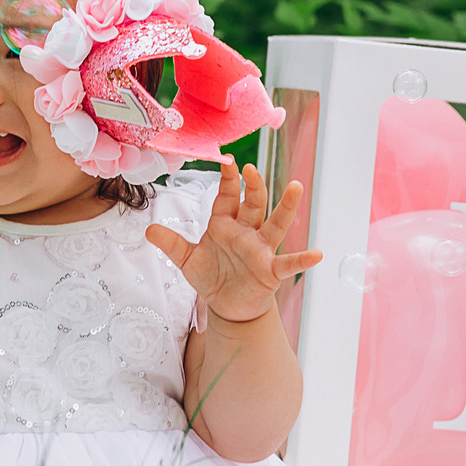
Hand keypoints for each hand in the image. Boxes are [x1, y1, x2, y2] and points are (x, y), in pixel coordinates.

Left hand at [144, 156, 321, 324]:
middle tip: (252, 169)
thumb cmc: (212, 276)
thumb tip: (148, 229)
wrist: (227, 306)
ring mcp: (261, 249)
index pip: (227, 196)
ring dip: (285, 207)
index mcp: (225, 224)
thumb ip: (172, 243)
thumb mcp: (187, 260)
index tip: (228, 160)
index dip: (228, 179)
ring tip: (296, 187)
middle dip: (253, 186)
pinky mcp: (270, 271)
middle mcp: (246, 232)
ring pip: (275, 224)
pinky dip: (302, 259)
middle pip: (253, 204)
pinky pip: (288, 263)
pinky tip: (317, 254)